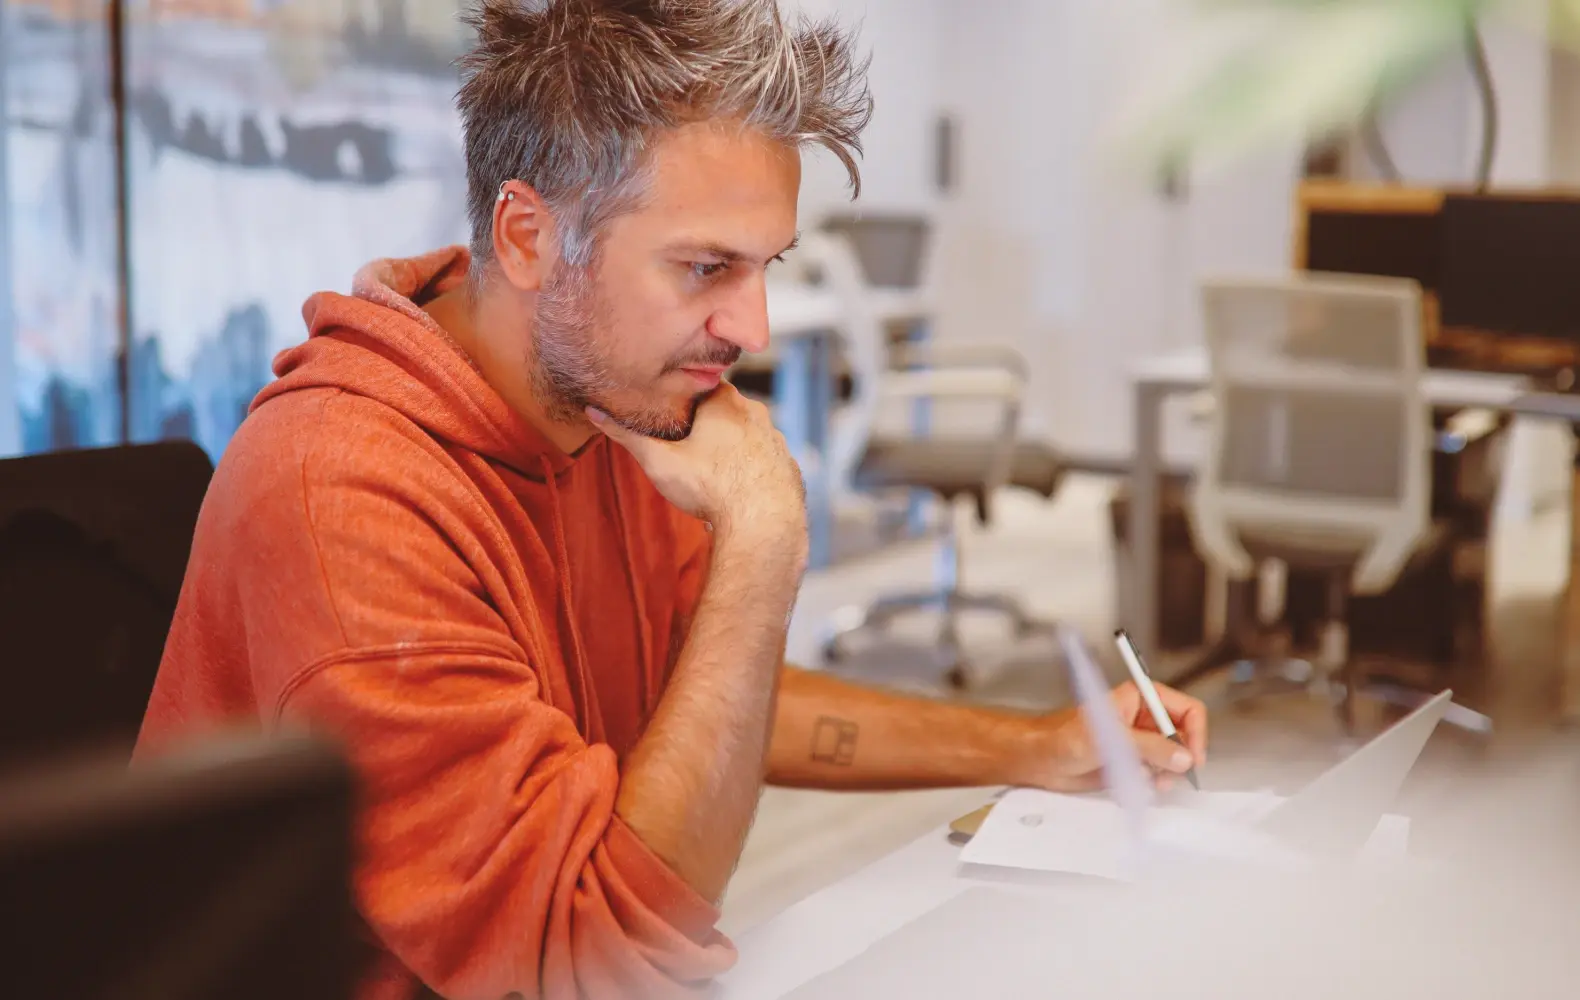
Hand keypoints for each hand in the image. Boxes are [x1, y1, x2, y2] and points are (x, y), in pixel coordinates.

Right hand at [587, 384, 805, 550]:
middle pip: (723, 411)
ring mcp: (776, 439)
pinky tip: (735, 490)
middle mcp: (756, 413)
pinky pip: (762, 461)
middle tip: (686, 450)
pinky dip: (749, 471)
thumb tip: (593, 412)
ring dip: (729, 450)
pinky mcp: (788, 465)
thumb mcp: (660, 461)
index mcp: (725, 402)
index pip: (700, 387)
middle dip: (705, 427)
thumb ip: (627, 435)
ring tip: (709, 474)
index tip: (671, 419)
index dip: (683, 402)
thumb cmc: (710, 488)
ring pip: (746, 436)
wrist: (763, 525)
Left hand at [1021, 681, 1208, 792]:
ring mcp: (1140, 739)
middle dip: (1181, 757)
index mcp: (1141, 697)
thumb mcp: (1113, 739)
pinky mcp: (1132, 759)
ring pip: (1173, 756)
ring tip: (1155, 782)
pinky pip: (1158, 771)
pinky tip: (1139, 782)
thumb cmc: (1065, 737)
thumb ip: (1151, 747)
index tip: (1192, 758)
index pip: (1187, 709)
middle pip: (1184, 735)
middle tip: (1171, 775)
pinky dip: (1155, 780)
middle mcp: (1144, 717)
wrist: (1043, 759)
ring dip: (1169, 772)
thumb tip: (1184, 757)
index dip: (1196, 733)